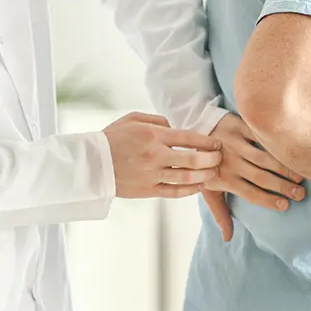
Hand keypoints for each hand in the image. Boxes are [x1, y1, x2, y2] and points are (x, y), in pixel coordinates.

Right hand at [103, 112, 220, 198]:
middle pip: (192, 160)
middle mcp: (155, 156)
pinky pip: (175, 192)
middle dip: (211, 159)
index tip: (217, 143)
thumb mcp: (133, 119)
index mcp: (153, 136)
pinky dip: (190, 190)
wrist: (90, 164)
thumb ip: (158, 120)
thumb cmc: (113, 138)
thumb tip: (177, 126)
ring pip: (186, 178)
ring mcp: (152, 175)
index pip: (189, 138)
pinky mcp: (147, 191)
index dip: (207, 141)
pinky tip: (198, 186)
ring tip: (213, 173)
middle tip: (219, 158)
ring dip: (204, 176)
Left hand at [201, 114, 305, 241]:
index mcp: (224, 179)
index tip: (285, 206)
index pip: (250, 193)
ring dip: (283, 167)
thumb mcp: (208, 190)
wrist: (194, 130)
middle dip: (282, 187)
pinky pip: (260, 136)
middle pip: (260, 177)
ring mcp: (235, 144)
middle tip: (300, 194)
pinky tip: (290, 152)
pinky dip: (275, 144)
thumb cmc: (206, 165)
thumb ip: (220, 213)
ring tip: (300, 176)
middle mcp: (230, 162)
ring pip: (263, 158)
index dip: (268, 200)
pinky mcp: (239, 126)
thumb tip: (227, 239)